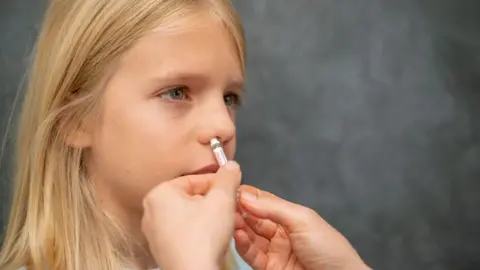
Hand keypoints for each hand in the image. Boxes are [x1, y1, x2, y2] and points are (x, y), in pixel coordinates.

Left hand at [141, 161, 240, 269]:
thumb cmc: (202, 238)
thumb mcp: (222, 199)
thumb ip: (228, 178)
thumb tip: (231, 166)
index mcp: (159, 194)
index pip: (194, 179)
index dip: (217, 182)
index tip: (231, 187)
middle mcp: (150, 212)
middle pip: (190, 197)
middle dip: (212, 200)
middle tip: (229, 206)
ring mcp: (154, 233)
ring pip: (188, 215)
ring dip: (207, 216)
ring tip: (222, 223)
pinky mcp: (162, 249)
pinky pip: (183, 233)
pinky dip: (198, 232)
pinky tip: (210, 238)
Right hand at [234, 185, 370, 269]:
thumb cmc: (332, 251)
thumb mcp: (303, 220)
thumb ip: (273, 208)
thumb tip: (247, 196)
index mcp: (292, 216)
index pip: (264, 201)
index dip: (248, 194)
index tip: (231, 187)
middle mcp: (281, 232)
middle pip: (254, 218)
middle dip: (239, 209)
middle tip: (224, 202)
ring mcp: (274, 251)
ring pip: (250, 236)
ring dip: (238, 226)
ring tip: (228, 218)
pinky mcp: (269, 268)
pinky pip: (251, 254)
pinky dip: (242, 244)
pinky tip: (238, 235)